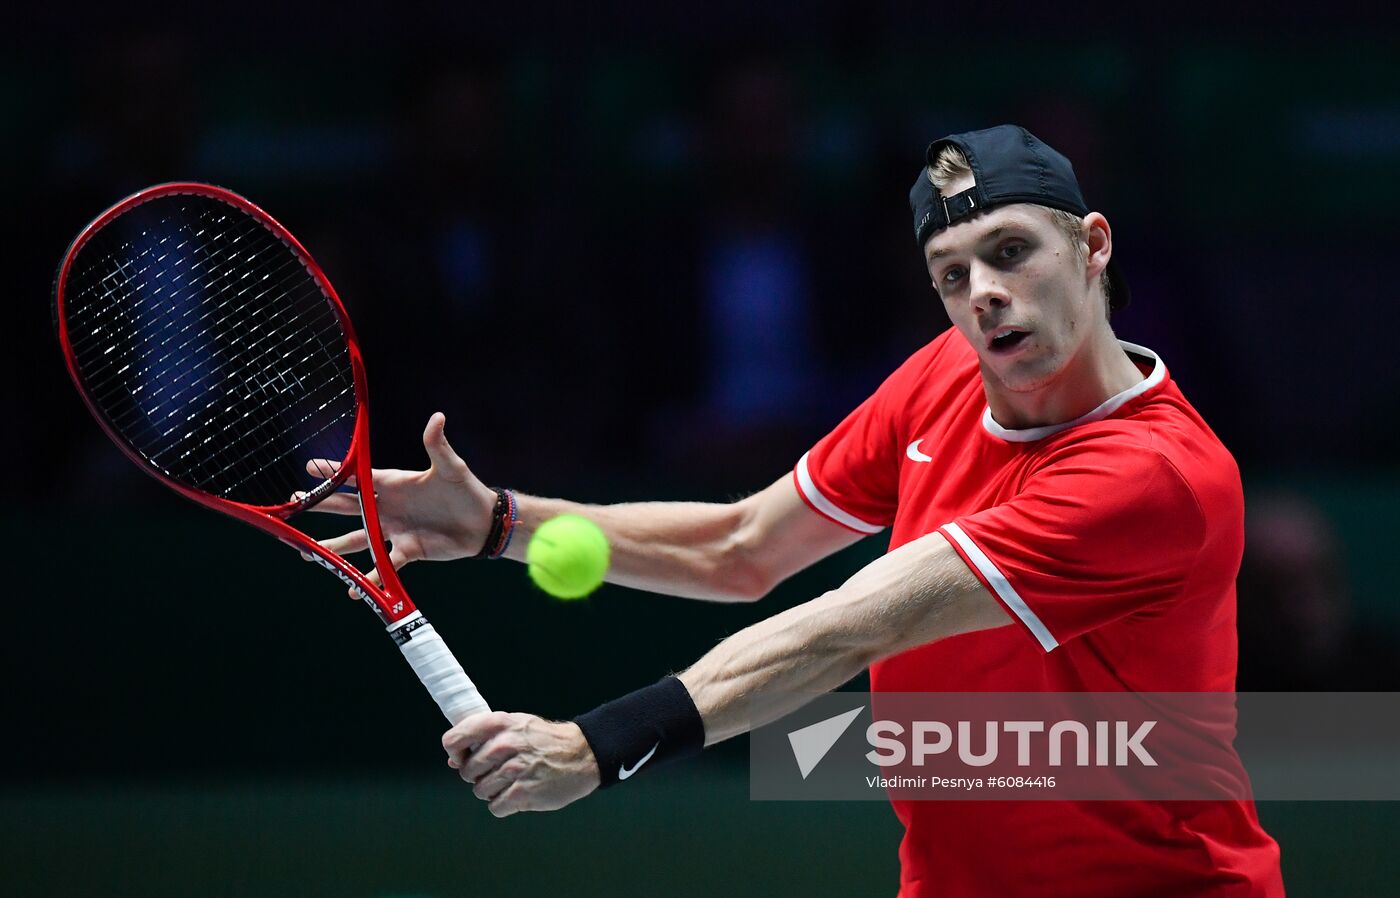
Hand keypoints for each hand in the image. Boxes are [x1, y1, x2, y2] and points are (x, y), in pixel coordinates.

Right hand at [303, 412, 496, 591]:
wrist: (483, 522)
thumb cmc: (466, 489)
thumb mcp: (450, 467)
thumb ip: (437, 445)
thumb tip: (438, 417)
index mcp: (393, 483)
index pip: (357, 476)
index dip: (333, 472)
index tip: (308, 467)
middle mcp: (387, 507)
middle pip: (347, 506)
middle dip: (320, 505)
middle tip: (291, 504)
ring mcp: (393, 530)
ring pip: (357, 539)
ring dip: (334, 547)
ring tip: (308, 555)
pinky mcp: (406, 551)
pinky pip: (382, 566)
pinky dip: (369, 579)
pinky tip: (353, 591)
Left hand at [443, 712, 600, 817]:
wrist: (582, 754)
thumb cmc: (544, 740)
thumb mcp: (515, 725)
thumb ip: (483, 738)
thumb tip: (453, 761)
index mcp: (499, 724)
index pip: (453, 740)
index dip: (455, 753)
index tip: (464, 758)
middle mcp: (504, 744)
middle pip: (466, 772)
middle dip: (478, 775)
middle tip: (500, 770)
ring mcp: (514, 770)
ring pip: (480, 791)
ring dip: (493, 791)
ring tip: (513, 781)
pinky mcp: (523, 793)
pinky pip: (495, 807)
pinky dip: (504, 804)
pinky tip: (519, 793)